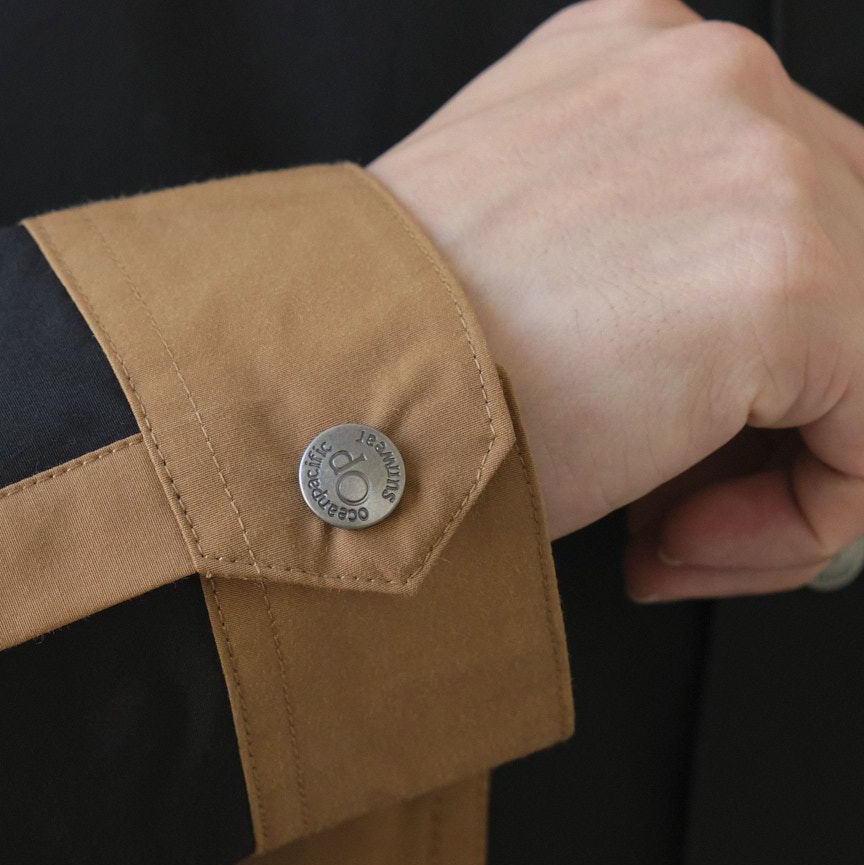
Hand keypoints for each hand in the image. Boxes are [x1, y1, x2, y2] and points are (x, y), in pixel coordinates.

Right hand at [368, 0, 863, 600]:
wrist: (311, 395)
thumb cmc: (387, 356)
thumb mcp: (529, 258)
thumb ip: (642, 261)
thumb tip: (730, 363)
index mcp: (644, 65)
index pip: (787, 213)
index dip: (756, 363)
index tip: (673, 457)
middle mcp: (717, 81)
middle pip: (854, 270)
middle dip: (783, 420)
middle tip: (679, 516)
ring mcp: (763, 162)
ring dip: (787, 479)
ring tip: (672, 538)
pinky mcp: (792, 275)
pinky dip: (802, 517)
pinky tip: (675, 543)